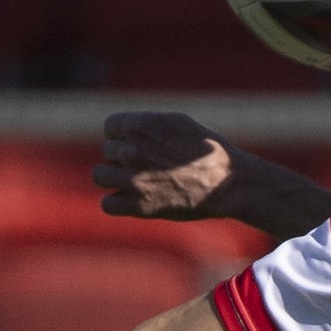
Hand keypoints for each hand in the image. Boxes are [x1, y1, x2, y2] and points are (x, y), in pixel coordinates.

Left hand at [95, 111, 241, 220]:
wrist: (229, 182)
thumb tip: (123, 130)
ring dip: (115, 178)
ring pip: (100, 175)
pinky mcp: (139, 205)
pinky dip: (118, 202)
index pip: (111, 127)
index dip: (124, 135)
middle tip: (151, 164)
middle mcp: (134, 149)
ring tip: (135, 181)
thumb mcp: (180, 124)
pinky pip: (107, 204)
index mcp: (145, 124)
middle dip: (125, 157)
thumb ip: (148, 125)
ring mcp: (134, 178)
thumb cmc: (208, 152)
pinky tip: (134, 199)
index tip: (140, 143)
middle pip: (109, 151)